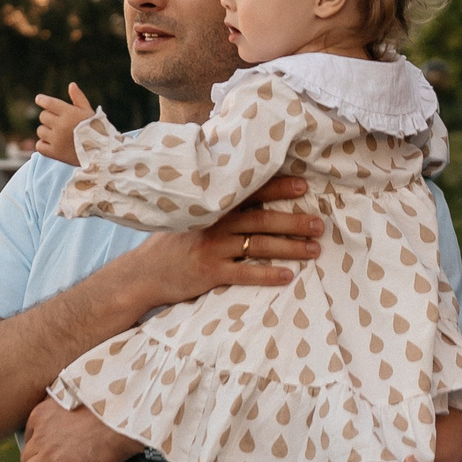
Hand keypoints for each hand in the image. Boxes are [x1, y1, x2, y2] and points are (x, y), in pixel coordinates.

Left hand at [18, 398, 144, 461]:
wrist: (125, 421)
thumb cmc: (109, 409)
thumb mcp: (75, 396)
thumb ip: (63, 402)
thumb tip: (65, 405)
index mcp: (41, 414)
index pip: (29, 437)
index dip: (38, 448)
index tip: (46, 454)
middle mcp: (40, 435)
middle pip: (26, 458)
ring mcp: (49, 455)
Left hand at [33, 84, 98, 164]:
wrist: (100, 153)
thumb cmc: (95, 130)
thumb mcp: (89, 112)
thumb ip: (79, 98)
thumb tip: (71, 85)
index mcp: (69, 113)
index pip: (49, 103)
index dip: (42, 100)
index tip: (39, 99)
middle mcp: (61, 126)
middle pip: (43, 116)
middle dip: (49, 117)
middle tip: (58, 122)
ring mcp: (57, 140)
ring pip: (40, 131)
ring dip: (46, 132)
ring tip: (59, 135)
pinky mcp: (54, 153)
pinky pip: (39, 145)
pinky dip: (44, 145)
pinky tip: (54, 144)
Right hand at [113, 177, 323, 306]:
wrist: (142, 273)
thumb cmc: (169, 244)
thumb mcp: (186, 216)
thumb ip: (211, 205)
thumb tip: (242, 191)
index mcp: (211, 207)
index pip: (249, 192)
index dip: (277, 187)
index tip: (304, 186)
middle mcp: (214, 224)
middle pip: (261, 218)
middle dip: (293, 220)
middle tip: (319, 224)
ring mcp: (212, 248)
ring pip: (258, 244)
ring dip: (289, 247)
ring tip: (314, 249)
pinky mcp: (209, 272)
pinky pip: (244, 273)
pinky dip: (268, 274)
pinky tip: (288, 276)